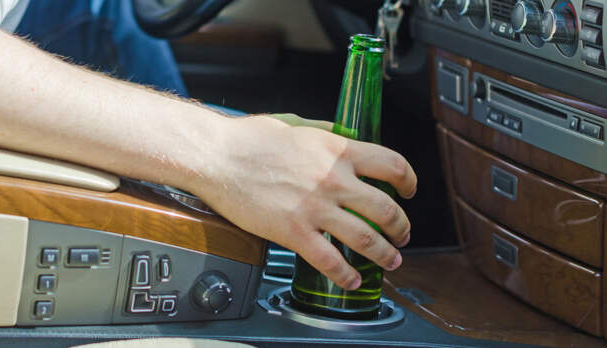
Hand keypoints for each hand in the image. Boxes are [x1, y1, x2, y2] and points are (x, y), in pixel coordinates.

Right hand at [189, 115, 416, 289]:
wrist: (216, 157)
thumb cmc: (248, 139)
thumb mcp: (295, 124)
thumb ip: (324, 132)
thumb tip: (342, 133)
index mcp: (337, 150)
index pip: (391, 164)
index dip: (409, 180)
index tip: (409, 190)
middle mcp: (333, 179)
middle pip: (386, 208)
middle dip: (402, 226)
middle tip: (403, 234)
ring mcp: (315, 207)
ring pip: (366, 238)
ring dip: (385, 253)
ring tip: (391, 260)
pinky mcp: (293, 231)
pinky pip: (329, 261)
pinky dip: (346, 275)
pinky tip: (352, 280)